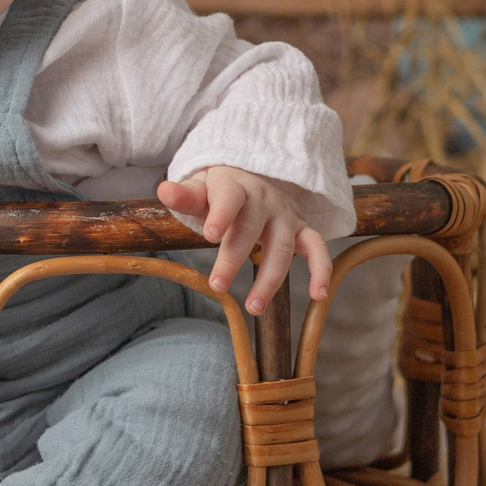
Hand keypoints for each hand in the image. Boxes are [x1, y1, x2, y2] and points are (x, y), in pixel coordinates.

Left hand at [157, 166, 331, 313]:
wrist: (254, 178)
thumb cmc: (221, 192)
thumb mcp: (201, 189)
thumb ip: (185, 195)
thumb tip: (164, 191)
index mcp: (235, 187)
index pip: (229, 198)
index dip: (221, 214)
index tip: (210, 234)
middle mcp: (264, 200)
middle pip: (251, 228)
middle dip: (234, 257)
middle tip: (217, 285)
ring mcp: (285, 216)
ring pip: (282, 247)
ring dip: (269, 278)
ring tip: (253, 307)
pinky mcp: (302, 230)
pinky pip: (317, 248)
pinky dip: (322, 269)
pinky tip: (319, 295)